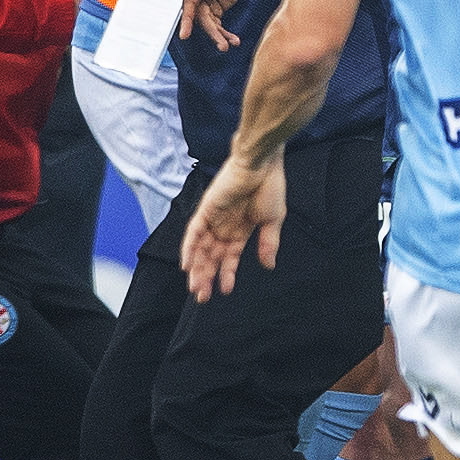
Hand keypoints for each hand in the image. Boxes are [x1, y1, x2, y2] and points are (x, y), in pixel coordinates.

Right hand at [177, 0, 260, 46]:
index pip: (190, 2)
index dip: (187, 19)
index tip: (184, 34)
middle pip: (201, 17)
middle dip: (211, 32)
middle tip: (221, 45)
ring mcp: (209, 1)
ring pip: (209, 23)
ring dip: (218, 36)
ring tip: (228, 45)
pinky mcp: (217, 8)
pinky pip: (218, 24)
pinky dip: (225, 33)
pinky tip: (234, 40)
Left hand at [182, 150, 287, 300]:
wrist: (262, 163)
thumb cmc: (271, 185)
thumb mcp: (273, 219)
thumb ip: (268, 242)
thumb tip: (269, 265)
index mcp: (241, 228)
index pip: (230, 256)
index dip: (227, 273)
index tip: (225, 290)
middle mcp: (225, 225)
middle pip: (211, 256)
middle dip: (207, 276)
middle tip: (202, 297)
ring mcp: (214, 217)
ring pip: (200, 248)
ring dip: (197, 267)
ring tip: (195, 287)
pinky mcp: (206, 209)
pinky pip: (193, 232)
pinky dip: (189, 248)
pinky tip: (187, 265)